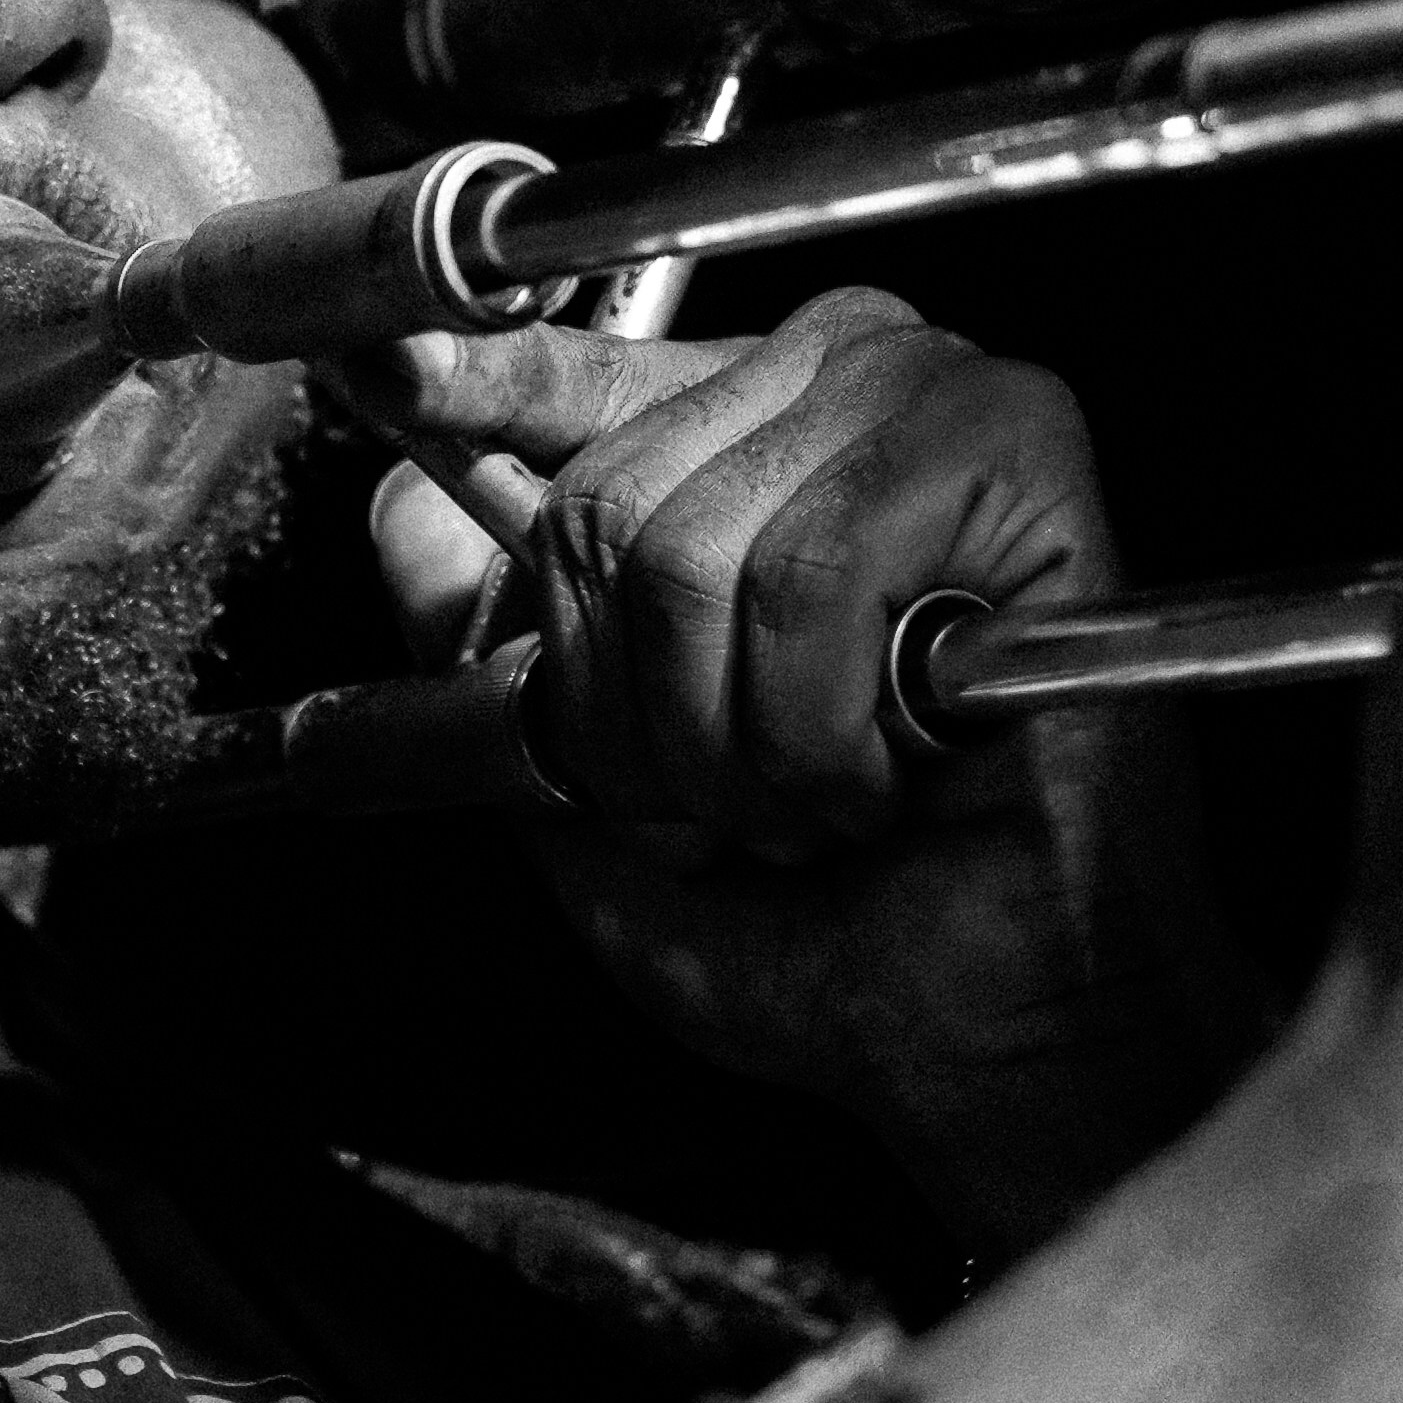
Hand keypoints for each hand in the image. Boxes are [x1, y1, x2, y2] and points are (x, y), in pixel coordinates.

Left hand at [361, 288, 1260, 1248]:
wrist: (993, 1033)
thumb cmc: (820, 928)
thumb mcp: (591, 788)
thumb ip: (492, 649)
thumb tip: (396, 514)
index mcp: (739, 439)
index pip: (563, 376)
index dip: (471, 384)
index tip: (385, 370)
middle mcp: (832, 385)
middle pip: (601, 506)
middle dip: (642, 713)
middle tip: (743, 794)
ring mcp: (931, 397)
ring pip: (696, 551)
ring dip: (737, 743)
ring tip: (829, 791)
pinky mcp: (1018, 449)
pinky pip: (811, 577)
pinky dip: (823, 728)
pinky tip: (898, 766)